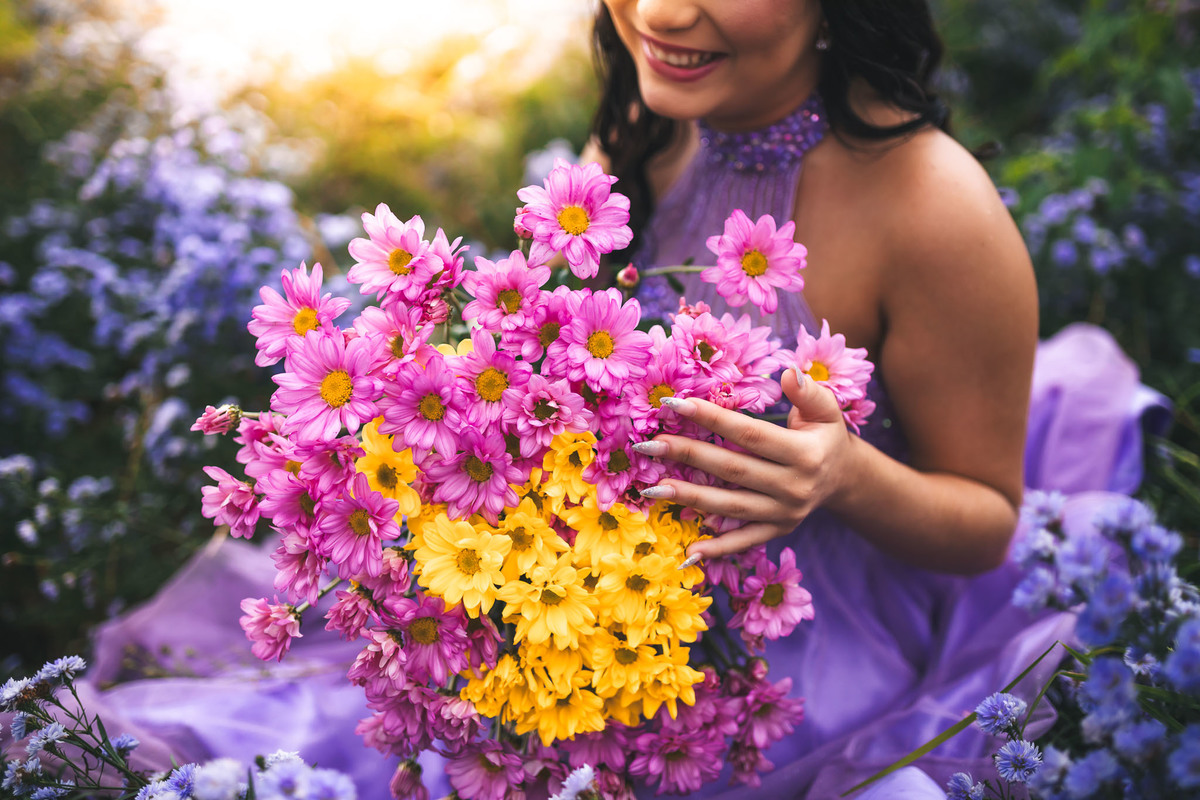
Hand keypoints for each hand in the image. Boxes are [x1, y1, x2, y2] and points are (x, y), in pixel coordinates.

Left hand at [634, 369, 855, 560]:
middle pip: (732, 469)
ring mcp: (785, 513)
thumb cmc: (825, 435)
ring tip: (652, 488)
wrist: (842, 477)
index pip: (749, 434)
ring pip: (730, 506)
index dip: (711, 418)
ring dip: (690, 497)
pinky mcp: (777, 530)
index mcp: (805, 454)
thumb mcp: (827, 409)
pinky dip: (717, 548)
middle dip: (688, 455)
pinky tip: (689, 550)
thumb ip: (808, 392)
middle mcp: (795, 487)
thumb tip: (787, 374)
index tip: (674, 404)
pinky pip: (744, 540)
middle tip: (649, 445)